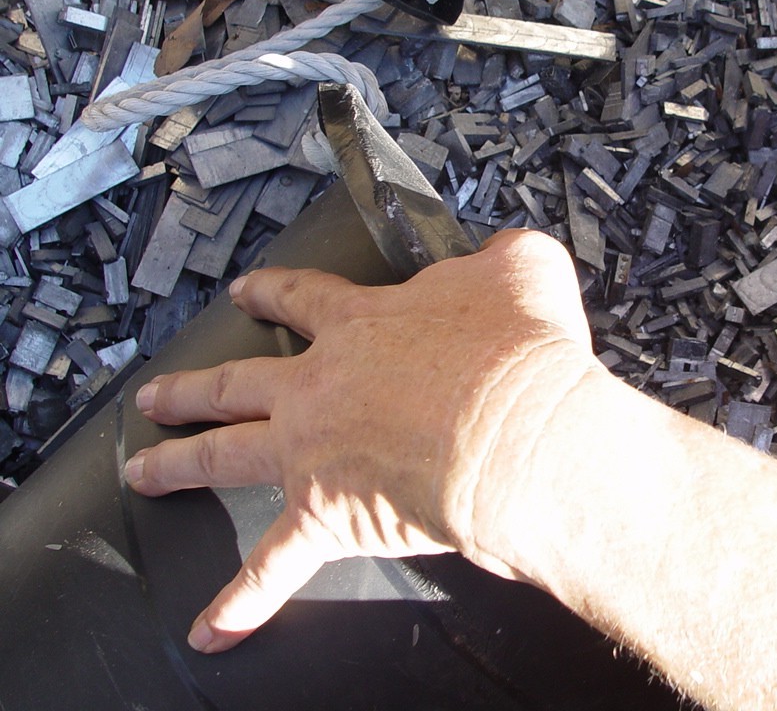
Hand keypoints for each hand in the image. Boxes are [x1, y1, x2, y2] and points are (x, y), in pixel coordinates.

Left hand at [124, 229, 596, 653]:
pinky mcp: (326, 515)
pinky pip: (272, 566)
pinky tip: (212, 627)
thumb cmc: (520, 357)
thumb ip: (502, 258)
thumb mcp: (524, 271)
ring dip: (179, 464)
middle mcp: (321, 384)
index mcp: (363, 323)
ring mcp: (312, 451)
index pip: (302, 299)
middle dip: (194, 387)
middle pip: (237, 381)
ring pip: (226, 454)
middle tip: (159, 394)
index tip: (246, 294)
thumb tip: (503, 254)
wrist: (515, 434)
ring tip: (146, 471)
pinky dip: (241, 600)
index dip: (271, 294)